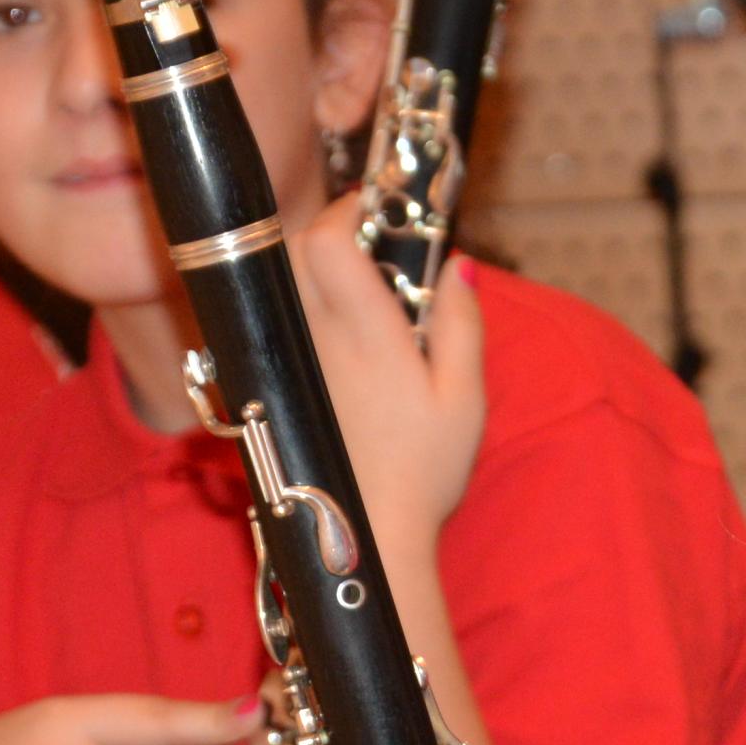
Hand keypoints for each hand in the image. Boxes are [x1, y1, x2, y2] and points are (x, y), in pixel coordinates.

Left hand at [291, 186, 487, 550]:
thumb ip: (462, 325)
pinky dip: (305, 305)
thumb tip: (461, 265)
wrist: (368, 532)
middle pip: (297, 250)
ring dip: (316, 266)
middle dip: (332, 229)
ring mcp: (293, 362)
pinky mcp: (281, 383)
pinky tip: (341, 329)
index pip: (329, 243)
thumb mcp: (465, 399)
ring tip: (362, 286)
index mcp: (367, 338)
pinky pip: (281, 319)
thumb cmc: (422, 472)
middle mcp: (318, 342)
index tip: (382, 211)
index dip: (350, 211)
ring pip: (284, 283)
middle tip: (375, 242)